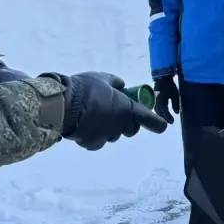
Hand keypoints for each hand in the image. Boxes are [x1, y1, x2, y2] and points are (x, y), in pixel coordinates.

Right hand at [53, 72, 167, 148]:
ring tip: (95, 116)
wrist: (60, 105)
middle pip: (130, 129)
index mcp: (126, 109)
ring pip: (113, 135)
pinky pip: (98, 141)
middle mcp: (119, 125)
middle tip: (117, 113)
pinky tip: (86, 126)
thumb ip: (115, 83)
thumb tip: (121, 85)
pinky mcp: (91, 144)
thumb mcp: (102, 78)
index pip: (148, 119)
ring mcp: (105, 136)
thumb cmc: (84, 88)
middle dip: (127, 123)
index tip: (162, 126)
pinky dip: (95, 135)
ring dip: (110, 128)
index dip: (156, 123)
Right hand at [154, 75, 180, 123]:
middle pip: (160, 113)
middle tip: (170, 122)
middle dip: (165, 118)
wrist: (162, 78)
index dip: (168, 118)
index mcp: (162, 101)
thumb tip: (176, 112)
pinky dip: (159, 111)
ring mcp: (154, 100)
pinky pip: (156, 107)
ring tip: (166, 119)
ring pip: (157, 111)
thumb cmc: (170, 86)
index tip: (172, 122)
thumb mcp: (175, 94)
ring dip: (161, 115)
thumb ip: (176, 104)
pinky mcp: (154, 98)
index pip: (165, 112)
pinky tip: (162, 113)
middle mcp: (156, 102)